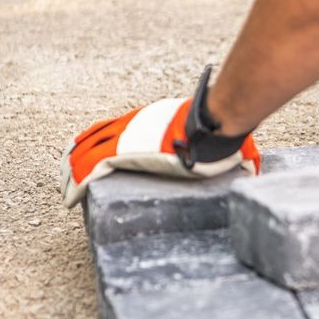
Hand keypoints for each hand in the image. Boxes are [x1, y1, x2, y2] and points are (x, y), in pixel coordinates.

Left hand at [60, 68, 259, 207]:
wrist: (212, 127)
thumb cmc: (221, 132)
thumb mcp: (222, 139)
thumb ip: (233, 154)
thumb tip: (254, 170)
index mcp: (151, 121)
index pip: (115, 128)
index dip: (96, 142)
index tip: (87, 154)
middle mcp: (132, 126)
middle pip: (93, 140)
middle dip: (76, 159)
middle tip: (67, 175)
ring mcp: (125, 139)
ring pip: (83, 155)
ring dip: (70, 173)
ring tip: (64, 190)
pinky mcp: (122, 154)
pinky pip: (88, 170)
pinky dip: (74, 184)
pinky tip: (69, 197)